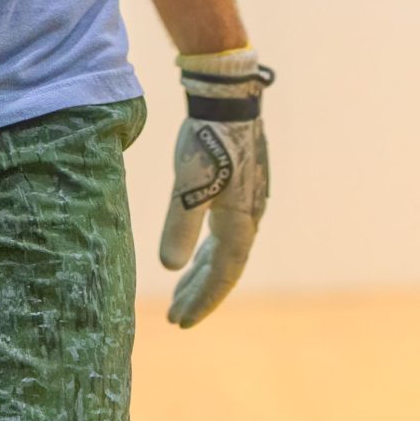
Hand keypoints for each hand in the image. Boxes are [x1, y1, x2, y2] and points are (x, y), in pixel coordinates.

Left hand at [158, 46, 273, 327]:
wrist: (228, 99)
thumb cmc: (207, 139)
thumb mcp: (188, 183)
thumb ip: (180, 226)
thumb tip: (169, 268)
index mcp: (240, 222)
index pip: (222, 274)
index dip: (202, 300)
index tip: (180, 321)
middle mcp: (250, 217)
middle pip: (224, 267)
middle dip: (199, 292)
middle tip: (175, 315)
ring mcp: (248, 202)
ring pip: (225, 249)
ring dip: (203, 272)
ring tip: (181, 290)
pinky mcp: (242, 188)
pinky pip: (226, 232)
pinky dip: (209, 249)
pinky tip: (196, 252)